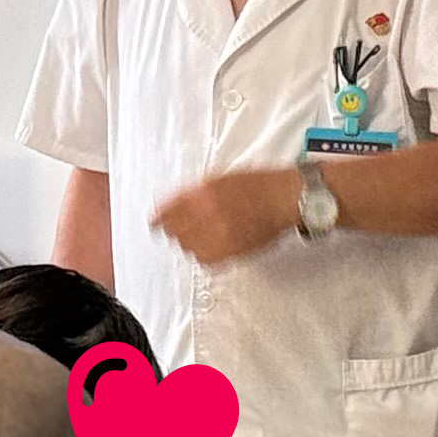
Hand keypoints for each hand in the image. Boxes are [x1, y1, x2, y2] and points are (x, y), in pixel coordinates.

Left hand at [153, 168, 301, 265]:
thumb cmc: (257, 185)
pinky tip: (208, 247)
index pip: (167, 211)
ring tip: (196, 237)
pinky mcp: (232, 250)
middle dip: (173, 230)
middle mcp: (208, 213)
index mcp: (202, 192)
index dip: (158, 218)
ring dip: (188, 243)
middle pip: (174, 231)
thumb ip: (193, 192)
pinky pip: (206, 259)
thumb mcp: (218, 177)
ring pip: (188, 247)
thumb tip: (172, 203)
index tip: (154, 222)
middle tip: (174, 231)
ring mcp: (220, 233)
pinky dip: (203, 255)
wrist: (283, 199)